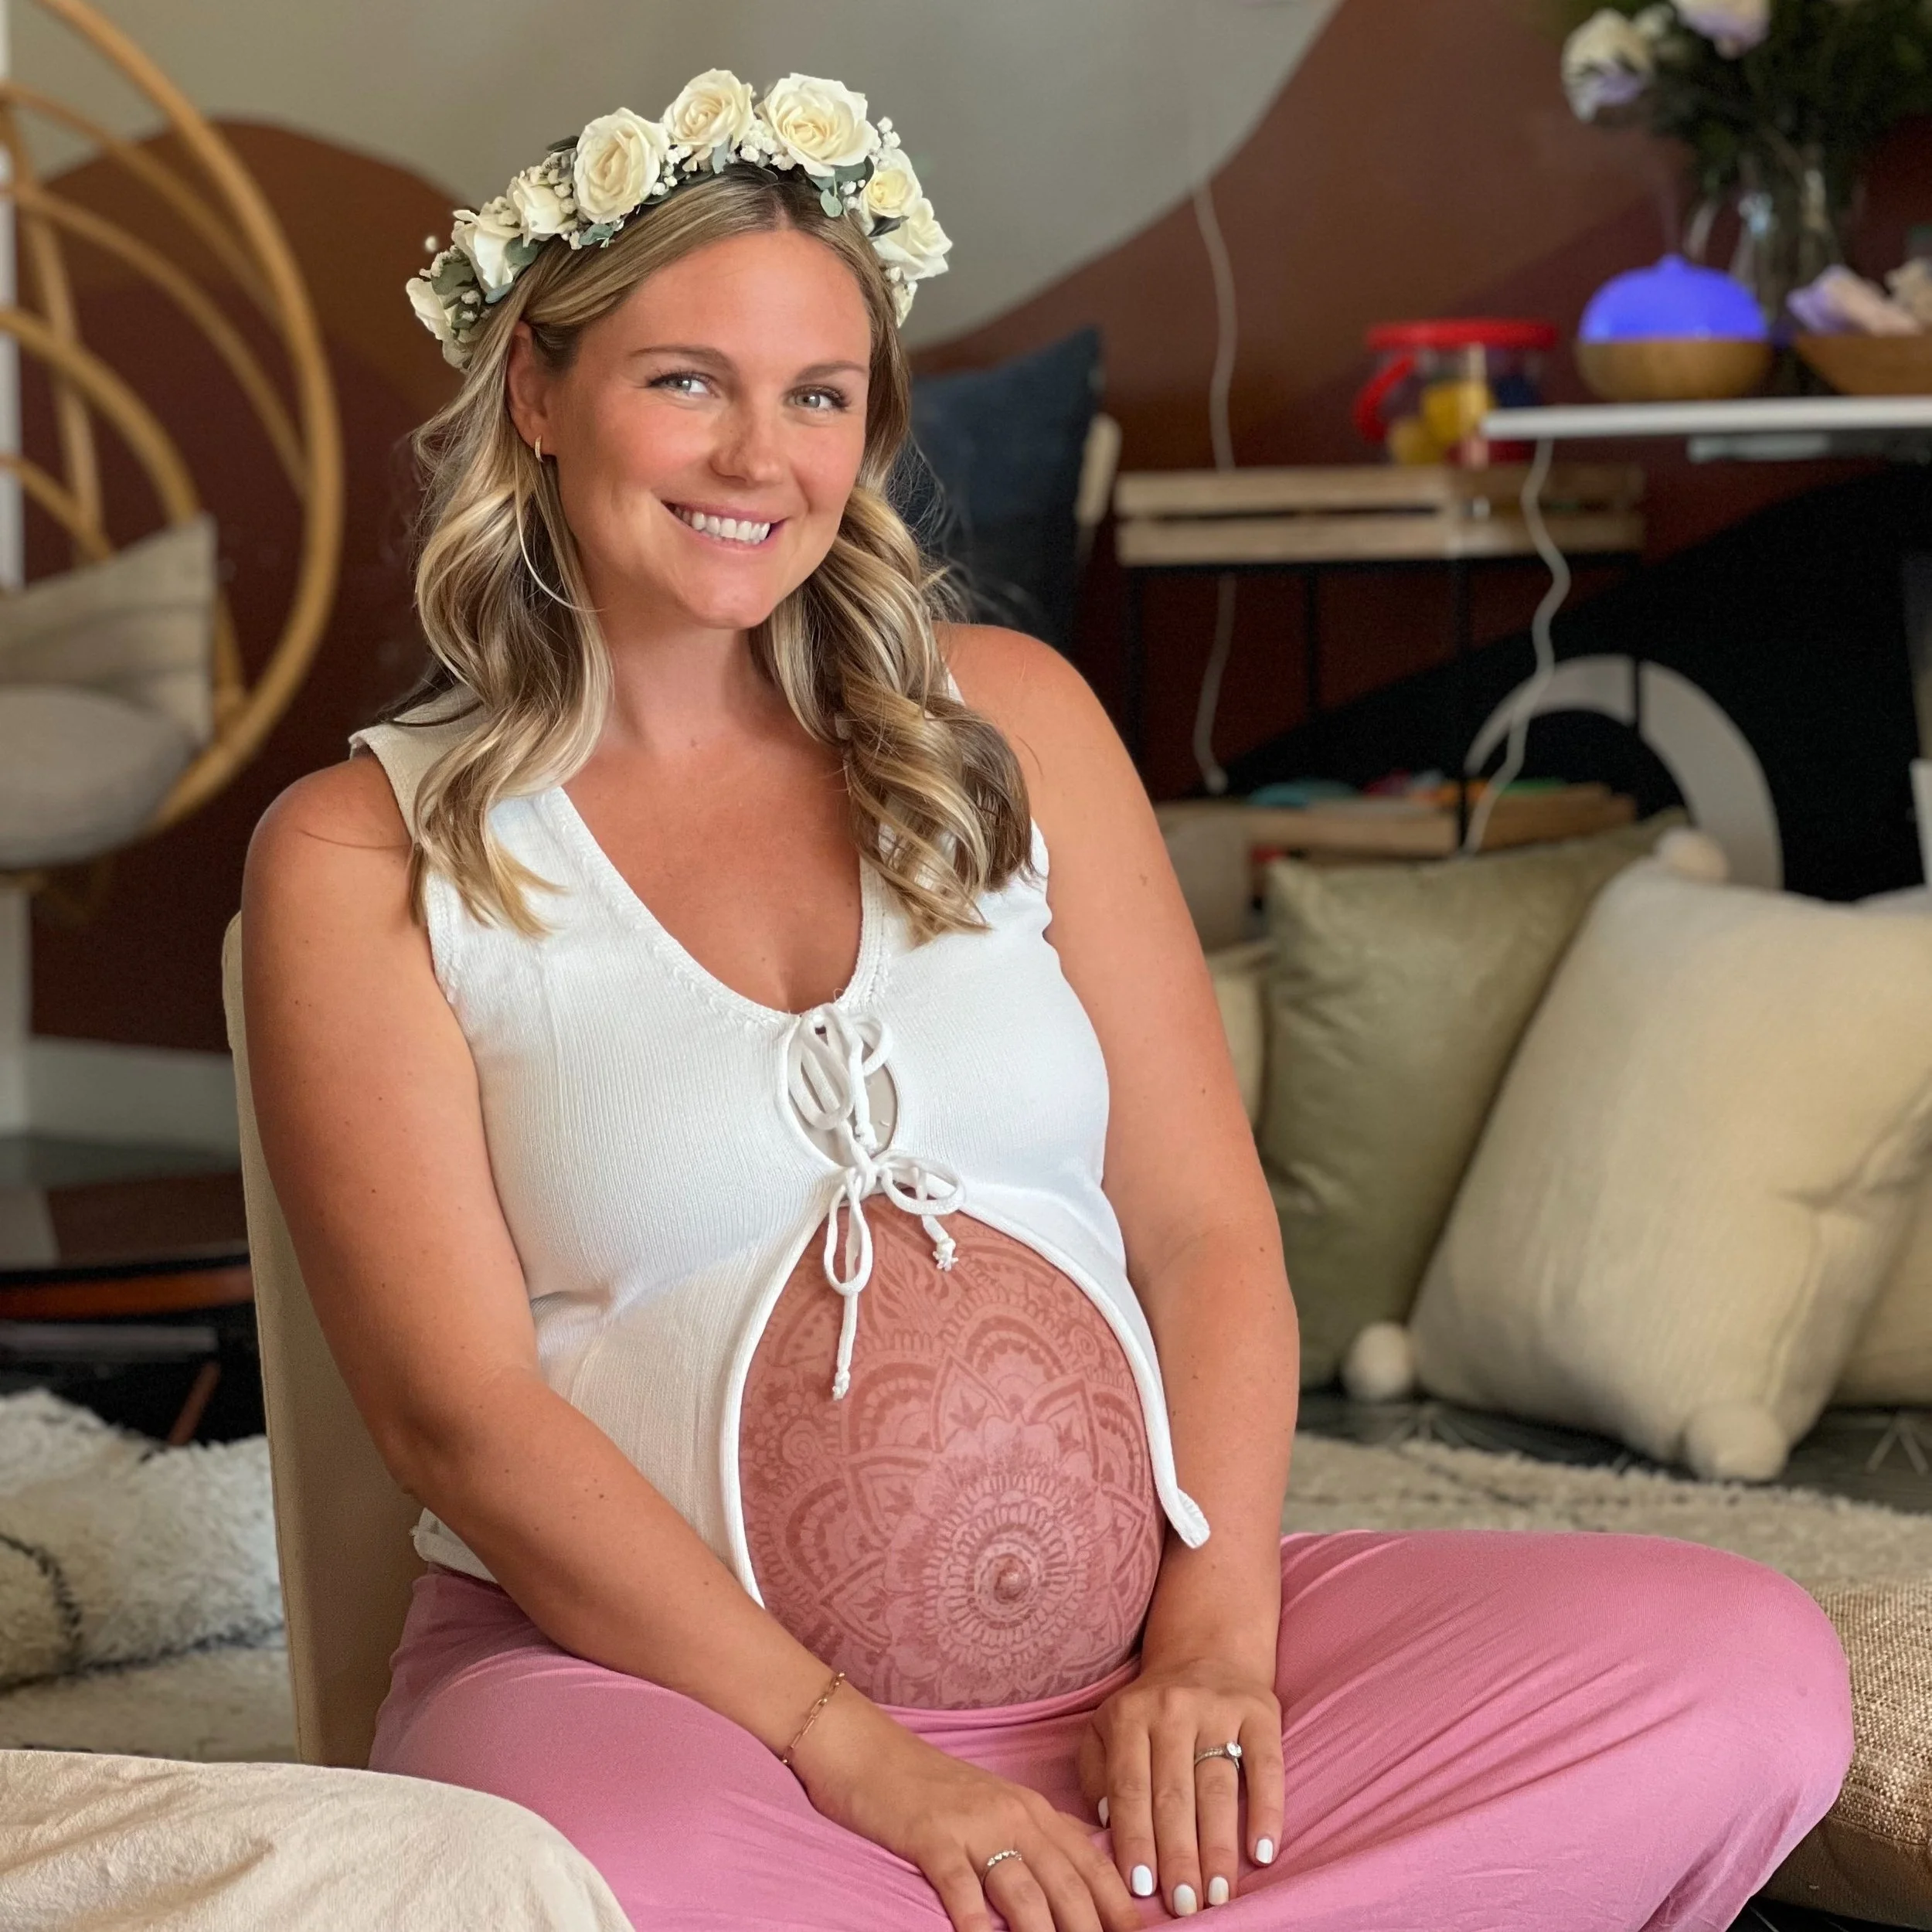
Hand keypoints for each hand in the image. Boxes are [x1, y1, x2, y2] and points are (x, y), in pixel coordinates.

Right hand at [793, 1688, 1141, 1931]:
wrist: (866, 1748)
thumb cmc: (930, 1787)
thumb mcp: (995, 1806)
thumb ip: (1036, 1840)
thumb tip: (1077, 1887)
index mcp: (1033, 1809)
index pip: (1092, 1864)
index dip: (1121, 1907)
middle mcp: (1013, 1815)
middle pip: (1068, 1885)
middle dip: (1093, 1931)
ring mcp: (972, 1825)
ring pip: (1025, 1892)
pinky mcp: (931, 1837)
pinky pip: (961, 1888)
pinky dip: (974, 1925)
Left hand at [1077, 1655, 1282, 1914]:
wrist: (1206, 1651)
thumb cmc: (1149, 1710)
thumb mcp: (1105, 1728)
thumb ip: (1096, 1774)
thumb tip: (1106, 1824)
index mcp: (1130, 1717)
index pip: (1130, 1788)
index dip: (1135, 1839)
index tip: (1141, 1888)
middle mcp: (1173, 1710)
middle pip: (1174, 1794)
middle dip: (1178, 1855)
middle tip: (1184, 1904)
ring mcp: (1219, 1709)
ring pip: (1217, 1786)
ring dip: (1217, 1846)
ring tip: (1218, 1893)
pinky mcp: (1260, 1712)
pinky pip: (1266, 1766)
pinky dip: (1266, 1810)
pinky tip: (1263, 1852)